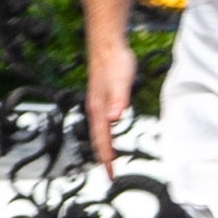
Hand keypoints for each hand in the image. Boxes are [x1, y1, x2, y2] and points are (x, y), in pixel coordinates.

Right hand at [85, 35, 136, 176]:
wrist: (107, 43)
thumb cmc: (114, 61)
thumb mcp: (121, 82)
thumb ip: (118, 100)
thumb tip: (115, 119)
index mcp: (99, 109)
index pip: (102, 140)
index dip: (107, 159)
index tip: (111, 175)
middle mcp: (95, 108)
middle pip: (97, 139)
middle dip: (103, 157)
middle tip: (110, 174)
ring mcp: (97, 102)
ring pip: (99, 131)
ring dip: (103, 146)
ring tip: (109, 159)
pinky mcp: (102, 96)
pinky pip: (102, 121)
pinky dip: (106, 132)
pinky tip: (111, 131)